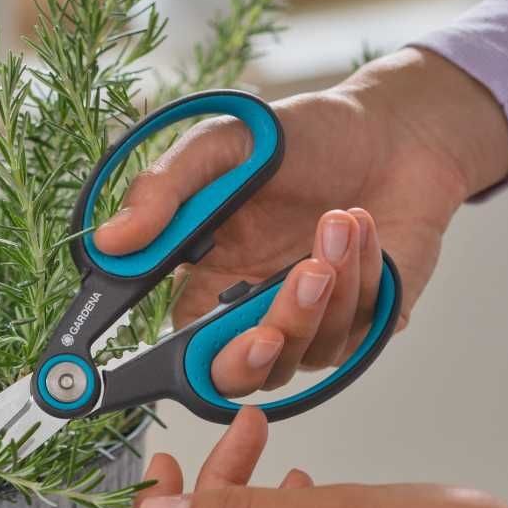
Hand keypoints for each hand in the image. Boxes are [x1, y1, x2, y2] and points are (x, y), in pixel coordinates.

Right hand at [95, 48, 507, 395]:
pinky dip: (359, 278)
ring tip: (338, 220)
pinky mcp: (359, 326)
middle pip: (235, 375)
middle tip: (294, 281)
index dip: (175, 361)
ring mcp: (306, 325)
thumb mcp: (224, 147)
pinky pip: (352, 333)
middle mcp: (251, 313)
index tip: (182, 344)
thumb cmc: (307, 138)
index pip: (179, 347)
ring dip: (322, 291)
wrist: (399, 132)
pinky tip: (362, 228)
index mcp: (207, 281)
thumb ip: (164, 192)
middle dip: (258, 348)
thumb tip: (109, 242)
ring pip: (299, 356)